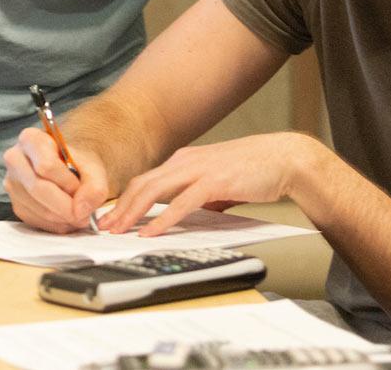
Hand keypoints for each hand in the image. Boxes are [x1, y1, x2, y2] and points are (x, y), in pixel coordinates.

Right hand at [3, 128, 111, 233]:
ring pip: (39, 209)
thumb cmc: (80, 163)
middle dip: (66, 206)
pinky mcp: (17, 204)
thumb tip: (80, 210)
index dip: (67, 183)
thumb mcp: (94, 168)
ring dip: (64, 218)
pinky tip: (67, 216)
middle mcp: (15, 159)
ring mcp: (12, 184)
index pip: (46, 166)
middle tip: (85, 213)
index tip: (81, 188)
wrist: (73, 167)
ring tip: (79, 212)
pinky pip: (37, 221)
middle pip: (39, 189)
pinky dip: (57, 224)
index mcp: (31, 139)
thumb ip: (95, 187)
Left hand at [101, 132, 321, 235]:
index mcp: (185, 160)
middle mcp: (187, 161)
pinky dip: (162, 219)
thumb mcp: (219, 181)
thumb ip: (201, 193)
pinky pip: (181, 203)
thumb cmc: (256, 170)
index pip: (146, 179)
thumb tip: (192, 210)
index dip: (126, 198)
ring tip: (119, 230)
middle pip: (142, 184)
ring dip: (133, 212)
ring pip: (154, 191)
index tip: (113, 216)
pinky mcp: (215, 181)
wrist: (286, 158)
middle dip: (121, 207)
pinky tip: (151, 231)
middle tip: (105, 226)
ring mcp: (199, 169)